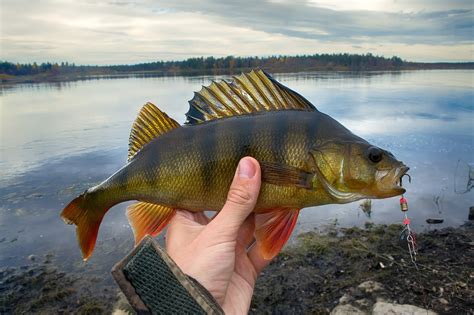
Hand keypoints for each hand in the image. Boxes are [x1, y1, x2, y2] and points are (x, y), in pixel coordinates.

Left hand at [166, 157, 269, 313]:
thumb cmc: (194, 275)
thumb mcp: (217, 231)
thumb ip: (237, 200)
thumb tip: (249, 166)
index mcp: (188, 222)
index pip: (202, 192)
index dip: (218, 176)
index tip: (233, 156)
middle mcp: (207, 235)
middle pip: (231, 208)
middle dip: (248, 193)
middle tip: (265, 169)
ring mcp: (227, 252)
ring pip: (250, 227)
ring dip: (265, 213)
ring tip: (281, 188)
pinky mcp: (243, 269)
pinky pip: (262, 249)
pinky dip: (275, 237)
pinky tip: (287, 220)